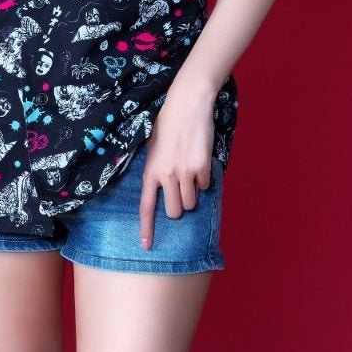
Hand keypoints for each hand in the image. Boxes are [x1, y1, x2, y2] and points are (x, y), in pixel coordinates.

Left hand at [138, 88, 214, 249]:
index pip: (146, 206)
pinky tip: (199, 161)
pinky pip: (205, 186)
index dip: (146, 228)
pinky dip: (204, 179)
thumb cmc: (167, 123)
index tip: (146, 246)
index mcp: (150, 171)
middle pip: (174, 212)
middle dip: (178, 207)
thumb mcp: (152, 146)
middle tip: (180, 191)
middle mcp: (166, 176)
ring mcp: (185, 173)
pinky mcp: (203, 168)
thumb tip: (158, 187)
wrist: (187, 105)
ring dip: (192, 194)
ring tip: (189, 173)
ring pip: (191, 203)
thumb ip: (154, 168)